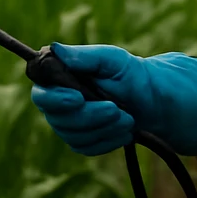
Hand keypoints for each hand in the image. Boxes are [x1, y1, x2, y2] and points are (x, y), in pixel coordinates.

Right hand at [30, 43, 196, 156]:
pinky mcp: (83, 141)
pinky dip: (108, 140)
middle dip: (89, 116)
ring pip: (73, 136)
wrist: (155, 104)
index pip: (41, 93)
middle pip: (57, 119)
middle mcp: (60, 102)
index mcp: (62, 78)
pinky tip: (124, 131)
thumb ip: (85, 56)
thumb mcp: (114, 60)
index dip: (55, 98)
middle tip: (116, 108)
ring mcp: (70, 124)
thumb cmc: (134, 76)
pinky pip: (87, 148)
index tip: (78, 98)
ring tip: (127, 117)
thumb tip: (55, 49)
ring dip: (103, 128)